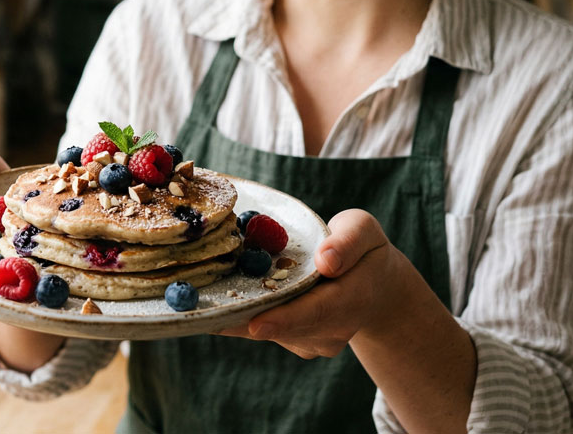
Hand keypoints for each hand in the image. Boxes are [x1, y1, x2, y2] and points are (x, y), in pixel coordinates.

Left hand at [216, 209, 411, 358]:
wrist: (374, 286)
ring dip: (236, 318)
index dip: (285, 319)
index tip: (255, 324)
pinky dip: (240, 318)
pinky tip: (214, 304)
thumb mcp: (363, 231)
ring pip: (270, 330)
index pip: (318, 310)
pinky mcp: (298, 343)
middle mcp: (334, 328)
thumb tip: (326, 260)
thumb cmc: (363, 250)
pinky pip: (265, 330)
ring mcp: (315, 341)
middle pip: (285, 326)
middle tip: (201, 312)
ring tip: (198, 303)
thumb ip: (347, 241)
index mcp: (354, 297)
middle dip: (244, 319)